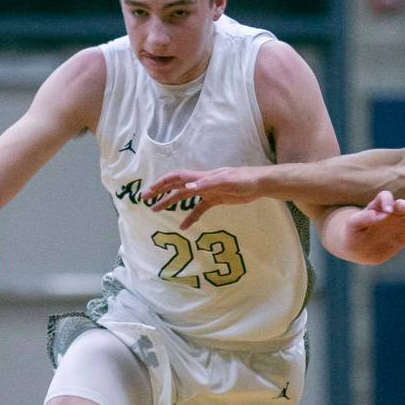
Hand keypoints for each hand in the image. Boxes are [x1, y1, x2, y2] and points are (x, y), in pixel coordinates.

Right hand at [142, 166, 266, 229]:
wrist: (259, 184)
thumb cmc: (244, 180)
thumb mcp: (227, 181)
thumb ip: (207, 184)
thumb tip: (188, 188)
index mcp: (202, 177)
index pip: (177, 178)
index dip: (162, 183)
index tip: (149, 191)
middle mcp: (201, 183)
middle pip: (175, 187)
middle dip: (159, 192)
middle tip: (145, 200)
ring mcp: (208, 192)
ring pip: (184, 197)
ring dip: (169, 203)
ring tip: (155, 210)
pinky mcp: (216, 200)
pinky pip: (199, 209)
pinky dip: (190, 217)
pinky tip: (183, 227)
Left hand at [337, 191, 404, 263]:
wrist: (359, 248)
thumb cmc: (353, 234)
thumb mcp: (353, 225)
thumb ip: (363, 218)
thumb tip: (378, 216)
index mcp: (377, 206)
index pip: (385, 197)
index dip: (387, 202)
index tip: (387, 213)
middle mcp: (391, 211)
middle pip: (401, 204)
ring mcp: (400, 220)